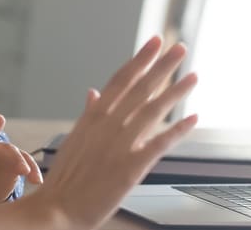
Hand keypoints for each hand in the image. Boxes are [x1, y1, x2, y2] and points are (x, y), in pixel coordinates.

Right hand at [19, 36, 198, 229]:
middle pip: (139, 88)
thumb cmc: (65, 178)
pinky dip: (177, 130)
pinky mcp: (131, 167)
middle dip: (161, 66)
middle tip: (179, 48)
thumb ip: (88, 114)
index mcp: (93, 117)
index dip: (139, 60)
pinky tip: (193, 119)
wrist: (57, 207)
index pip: (120, 80)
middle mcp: (107, 125)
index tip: (153, 43)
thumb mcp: (74, 138)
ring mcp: (119, 145)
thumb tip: (93, 92)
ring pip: (152, 110)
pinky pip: (159, 144)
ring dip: (175, 92)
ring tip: (192, 75)